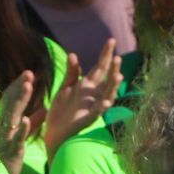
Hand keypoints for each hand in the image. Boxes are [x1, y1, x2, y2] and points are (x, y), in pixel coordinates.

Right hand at [0, 69, 35, 173]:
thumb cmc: (9, 157)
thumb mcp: (22, 136)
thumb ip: (34, 122)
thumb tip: (45, 108)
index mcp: (6, 122)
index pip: (11, 100)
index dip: (19, 86)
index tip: (29, 74)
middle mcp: (3, 127)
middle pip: (11, 103)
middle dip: (20, 88)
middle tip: (29, 73)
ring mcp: (6, 138)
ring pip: (12, 116)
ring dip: (20, 101)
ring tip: (28, 86)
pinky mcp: (11, 152)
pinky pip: (16, 139)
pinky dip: (21, 129)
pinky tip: (26, 120)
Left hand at [42, 40, 123, 155]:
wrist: (55, 133)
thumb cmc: (61, 112)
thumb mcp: (65, 88)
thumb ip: (72, 73)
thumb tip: (74, 54)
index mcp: (87, 85)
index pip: (99, 67)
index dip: (105, 54)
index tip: (111, 40)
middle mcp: (92, 95)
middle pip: (105, 79)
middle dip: (112, 68)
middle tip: (118, 57)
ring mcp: (92, 107)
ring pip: (106, 94)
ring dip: (113, 86)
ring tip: (118, 76)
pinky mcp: (88, 118)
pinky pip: (97, 113)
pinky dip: (102, 107)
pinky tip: (106, 103)